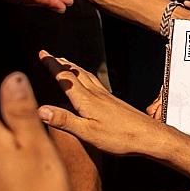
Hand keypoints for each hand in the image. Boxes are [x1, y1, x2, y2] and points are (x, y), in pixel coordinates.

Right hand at [38, 53, 170, 157]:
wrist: (149, 136)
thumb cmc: (121, 137)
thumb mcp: (88, 132)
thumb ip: (64, 120)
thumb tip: (40, 109)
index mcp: (86, 100)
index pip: (65, 78)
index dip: (52, 65)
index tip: (42, 53)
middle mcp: (96, 94)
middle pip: (75, 73)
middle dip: (61, 63)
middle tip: (49, 54)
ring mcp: (107, 97)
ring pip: (87, 76)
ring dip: (73, 68)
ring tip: (66, 63)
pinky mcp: (114, 102)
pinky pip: (96, 83)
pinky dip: (86, 76)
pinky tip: (89, 82)